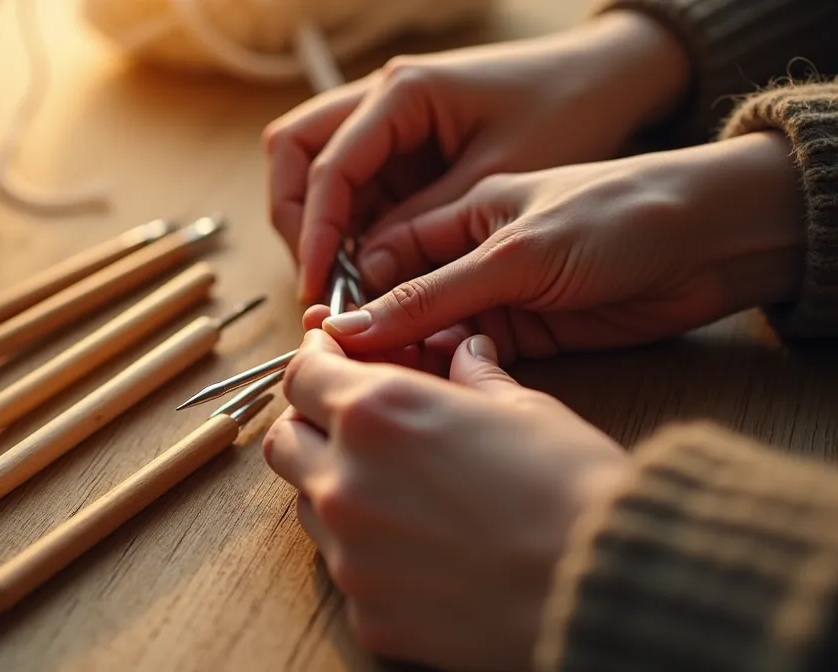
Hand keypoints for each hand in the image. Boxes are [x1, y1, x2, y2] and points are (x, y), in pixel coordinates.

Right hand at [263, 10, 690, 302]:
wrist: (614, 83)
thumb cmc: (568, 113)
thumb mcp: (495, 180)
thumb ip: (423, 228)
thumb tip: (362, 276)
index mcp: (401, 92)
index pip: (325, 165)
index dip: (312, 232)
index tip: (316, 286)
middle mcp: (381, 99)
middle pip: (295, 154)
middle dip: (297, 219)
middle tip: (318, 278)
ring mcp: (389, 122)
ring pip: (316, 170)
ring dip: (320, 225)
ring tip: (343, 282)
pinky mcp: (406, 148)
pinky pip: (358, 188)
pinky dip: (353, 228)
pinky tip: (373, 269)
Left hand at [263, 329, 628, 669]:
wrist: (606, 592)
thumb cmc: (576, 492)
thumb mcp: (527, 411)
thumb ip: (475, 380)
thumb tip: (466, 353)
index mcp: (377, 414)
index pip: (302, 376)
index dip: (314, 363)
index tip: (331, 362)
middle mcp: (345, 481)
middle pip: (285, 442)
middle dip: (308, 425)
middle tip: (350, 424)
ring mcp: (349, 554)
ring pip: (309, 507)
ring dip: (335, 488)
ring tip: (398, 489)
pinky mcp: (366, 612)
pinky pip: (347, 570)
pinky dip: (370, 553)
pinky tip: (422, 551)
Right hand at [319, 132, 805, 361]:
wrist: (714, 242)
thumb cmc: (618, 216)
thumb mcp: (514, 254)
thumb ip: (433, 295)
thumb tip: (354, 328)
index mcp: (459, 215)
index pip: (383, 257)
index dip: (353, 297)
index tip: (323, 340)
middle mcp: (472, 258)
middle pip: (403, 304)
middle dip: (377, 339)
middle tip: (348, 382)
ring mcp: (501, 299)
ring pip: (435, 338)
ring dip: (415, 365)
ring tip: (387, 399)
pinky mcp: (531, 337)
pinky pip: (474, 363)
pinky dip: (456, 381)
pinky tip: (438, 401)